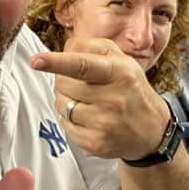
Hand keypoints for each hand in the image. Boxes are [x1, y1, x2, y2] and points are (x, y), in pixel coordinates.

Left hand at [30, 37, 170, 161]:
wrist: (152, 130)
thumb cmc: (130, 88)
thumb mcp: (121, 60)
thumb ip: (92, 47)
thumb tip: (64, 48)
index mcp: (119, 72)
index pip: (82, 65)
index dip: (56, 62)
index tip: (36, 61)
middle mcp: (113, 98)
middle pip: (63, 84)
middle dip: (64, 81)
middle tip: (82, 84)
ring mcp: (103, 123)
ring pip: (60, 105)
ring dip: (66, 101)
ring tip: (88, 102)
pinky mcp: (95, 143)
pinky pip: (65, 126)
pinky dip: (71, 120)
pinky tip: (90, 119)